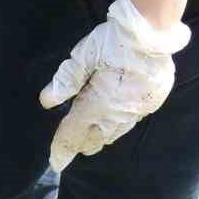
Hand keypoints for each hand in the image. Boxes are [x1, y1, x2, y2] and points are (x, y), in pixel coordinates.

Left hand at [39, 0, 190, 171]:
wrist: (152, 35)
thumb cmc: (112, 42)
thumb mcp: (83, 56)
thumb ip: (66, 80)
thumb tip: (46, 102)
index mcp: (97, 104)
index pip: (74, 132)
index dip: (62, 147)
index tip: (55, 162)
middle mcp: (118, 113)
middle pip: (96, 136)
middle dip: (82, 144)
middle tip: (72, 151)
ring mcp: (138, 109)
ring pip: (115, 131)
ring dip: (101, 137)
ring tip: (92, 144)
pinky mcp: (152, 102)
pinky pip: (131, 121)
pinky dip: (119, 125)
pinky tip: (116, 123)